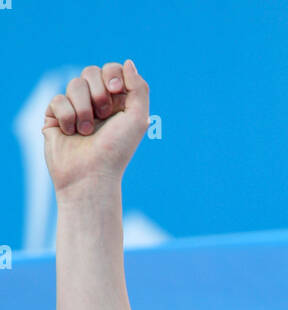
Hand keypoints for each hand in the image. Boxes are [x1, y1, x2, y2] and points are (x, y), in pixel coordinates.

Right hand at [42, 59, 148, 194]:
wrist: (91, 176)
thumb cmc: (117, 151)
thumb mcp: (138, 119)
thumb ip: (139, 88)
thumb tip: (127, 62)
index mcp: (117, 103)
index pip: (111, 70)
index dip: (112, 75)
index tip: (115, 90)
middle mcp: (96, 104)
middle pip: (90, 72)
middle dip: (98, 92)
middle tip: (103, 116)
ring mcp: (75, 109)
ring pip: (74, 84)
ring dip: (84, 109)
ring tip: (87, 132)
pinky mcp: (56, 117)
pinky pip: (57, 100)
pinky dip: (68, 117)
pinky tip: (71, 134)